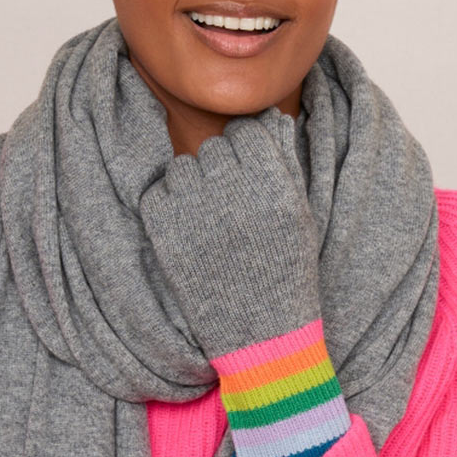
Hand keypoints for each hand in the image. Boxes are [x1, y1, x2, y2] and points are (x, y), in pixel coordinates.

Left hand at [138, 106, 321, 359]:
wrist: (261, 336)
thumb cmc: (284, 274)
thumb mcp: (298, 217)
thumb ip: (283, 165)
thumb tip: (269, 120)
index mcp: (272, 186)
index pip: (247, 133)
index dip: (247, 151)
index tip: (248, 176)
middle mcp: (233, 193)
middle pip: (214, 149)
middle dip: (220, 170)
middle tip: (229, 204)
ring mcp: (194, 212)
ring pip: (183, 168)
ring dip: (193, 186)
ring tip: (209, 219)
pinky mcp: (164, 232)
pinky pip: (158, 194)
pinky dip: (170, 206)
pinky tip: (188, 232)